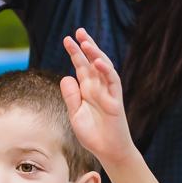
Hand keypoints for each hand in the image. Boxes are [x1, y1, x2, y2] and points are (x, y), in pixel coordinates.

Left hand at [60, 28, 135, 164]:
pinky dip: (106, 71)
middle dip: (86, 46)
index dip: (75, 53)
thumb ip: (71, 96)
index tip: (67, 39)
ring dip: (95, 54)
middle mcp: (98, 88)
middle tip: (78, 31)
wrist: (107, 151)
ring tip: (86, 42)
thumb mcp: (75, 114)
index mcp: (88, 90)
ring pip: (104, 68)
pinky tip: (97, 62)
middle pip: (92, 62)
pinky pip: (113, 82)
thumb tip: (66, 76)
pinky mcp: (115, 101)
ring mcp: (108, 93)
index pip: (81, 66)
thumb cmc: (93, 134)